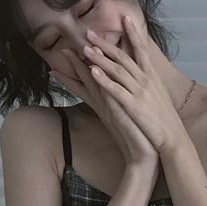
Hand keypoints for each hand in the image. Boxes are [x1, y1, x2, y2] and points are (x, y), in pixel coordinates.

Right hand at [49, 46, 156, 169]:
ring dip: (86, 68)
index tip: (68, 54)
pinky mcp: (119, 112)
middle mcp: (105, 104)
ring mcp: (110, 107)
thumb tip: (114, 92)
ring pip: (95, 84)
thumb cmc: (137, 136)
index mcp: (106, 103)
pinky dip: (102, 82)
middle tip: (64, 48)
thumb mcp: (124, 115)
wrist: (142, 157)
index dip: (78, 69)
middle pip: (88, 80)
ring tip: (77, 52)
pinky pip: (108, 93)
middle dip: (76, 64)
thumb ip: (117, 103)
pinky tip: (95, 70)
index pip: (88, 83)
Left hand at [78, 15, 189, 157]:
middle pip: (123, 57)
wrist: (173, 139)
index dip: (133, 33)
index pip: (141, 50)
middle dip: (106, 44)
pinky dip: (105, 80)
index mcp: (152, 77)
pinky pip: (116, 90)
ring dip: (101, 58)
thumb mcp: (159, 96)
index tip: (124, 18)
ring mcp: (140, 92)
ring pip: (117, 70)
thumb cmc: (165, 120)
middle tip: (89, 32)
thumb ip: (150, 83)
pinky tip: (93, 71)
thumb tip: (145, 73)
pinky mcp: (134, 106)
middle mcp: (146, 80)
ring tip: (85, 48)